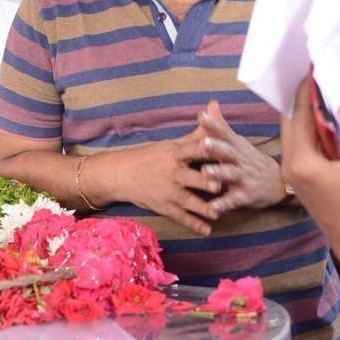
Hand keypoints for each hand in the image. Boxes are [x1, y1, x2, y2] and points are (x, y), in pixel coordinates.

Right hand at [106, 124, 224, 235]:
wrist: (120, 175)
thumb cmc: (151, 157)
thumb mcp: (172, 144)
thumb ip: (197, 133)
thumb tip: (215, 108)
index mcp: (175, 154)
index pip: (193, 149)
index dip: (205, 149)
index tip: (219, 148)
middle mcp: (172, 172)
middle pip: (191, 177)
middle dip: (204, 182)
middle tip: (219, 186)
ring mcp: (167, 191)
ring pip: (188, 200)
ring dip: (202, 207)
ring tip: (217, 213)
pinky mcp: (163, 206)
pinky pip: (180, 216)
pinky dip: (193, 224)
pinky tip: (207, 230)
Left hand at [196, 100, 283, 214]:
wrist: (279, 183)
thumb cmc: (251, 160)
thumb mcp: (238, 142)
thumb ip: (221, 126)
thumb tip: (210, 103)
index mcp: (236, 146)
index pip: (224, 133)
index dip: (213, 125)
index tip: (201, 116)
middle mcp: (240, 159)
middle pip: (227, 151)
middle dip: (216, 146)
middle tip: (202, 142)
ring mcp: (244, 177)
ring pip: (230, 174)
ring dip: (217, 173)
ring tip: (204, 172)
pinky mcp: (246, 196)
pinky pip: (233, 200)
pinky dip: (223, 204)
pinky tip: (212, 208)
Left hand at [280, 77, 339, 279]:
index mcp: (302, 161)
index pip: (299, 115)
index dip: (306, 90)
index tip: (311, 69)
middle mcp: (290, 167)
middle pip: (290, 122)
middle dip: (301, 99)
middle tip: (313, 78)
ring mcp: (293, 174)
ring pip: (293, 135)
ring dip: (305, 115)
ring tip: (320, 94)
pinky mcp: (300, 180)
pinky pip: (300, 147)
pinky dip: (309, 131)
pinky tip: (324, 121)